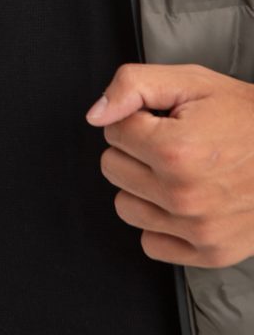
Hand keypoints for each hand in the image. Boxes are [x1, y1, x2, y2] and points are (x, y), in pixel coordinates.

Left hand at [86, 63, 253, 267]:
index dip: (137, 117)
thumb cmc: (245, 116)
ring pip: (125, 205)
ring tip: (177, 169)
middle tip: (172, 141)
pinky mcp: (209, 253)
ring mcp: (197, 228)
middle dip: (135, 149)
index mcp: (175, 150)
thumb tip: (95, 115)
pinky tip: (183, 200)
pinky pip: (150, 243)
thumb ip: (133, 86)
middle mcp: (183, 195)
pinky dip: (160, 223)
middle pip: (112, 167)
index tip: (164, 118)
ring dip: (143, 185)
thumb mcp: (190, 82)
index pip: (113, 129)